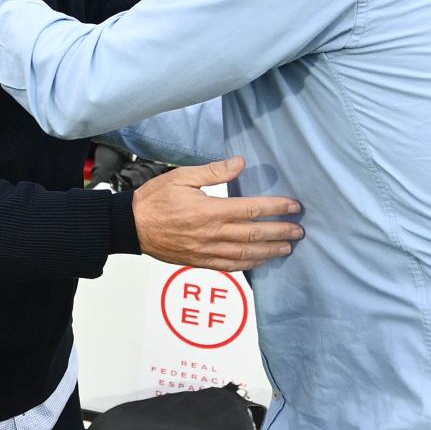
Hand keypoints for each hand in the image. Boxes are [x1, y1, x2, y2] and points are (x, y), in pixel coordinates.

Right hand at [133, 157, 303, 271]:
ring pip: (246, 254)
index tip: (294, 206)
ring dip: (270, 251)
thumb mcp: (182, 177)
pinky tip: (260, 261)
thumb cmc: (155, 199)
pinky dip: (249, 265)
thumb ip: (213, 171)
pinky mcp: (200, 261)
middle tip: (299, 231)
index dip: (276, 208)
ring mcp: (207, 251)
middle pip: (254, 235)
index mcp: (210, 210)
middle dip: (280, 232)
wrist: (131, 226)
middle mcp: (212, 234)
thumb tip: (240, 163)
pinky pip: (230, 266)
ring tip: (287, 248)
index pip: (252, 209)